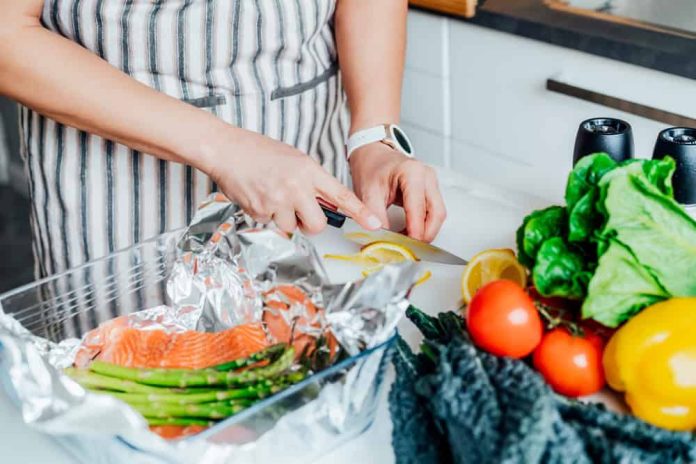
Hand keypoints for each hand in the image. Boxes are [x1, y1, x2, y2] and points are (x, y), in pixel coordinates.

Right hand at [203, 127, 381, 234]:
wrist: (226, 150)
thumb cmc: (260, 152)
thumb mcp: (295, 159)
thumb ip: (312, 181)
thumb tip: (325, 203)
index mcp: (309, 171)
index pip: (340, 195)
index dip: (360, 211)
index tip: (375, 223)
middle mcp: (296, 187)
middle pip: (317, 225)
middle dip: (310, 224)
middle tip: (299, 211)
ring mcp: (277, 201)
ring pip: (291, 227)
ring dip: (284, 219)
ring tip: (272, 196)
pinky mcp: (260, 211)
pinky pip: (271, 224)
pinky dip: (266, 215)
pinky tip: (259, 196)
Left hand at [349, 142, 445, 241]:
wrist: (372, 155)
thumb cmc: (371, 167)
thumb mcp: (367, 193)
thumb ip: (375, 216)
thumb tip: (382, 237)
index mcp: (412, 172)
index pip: (419, 208)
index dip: (415, 230)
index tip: (408, 245)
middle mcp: (427, 176)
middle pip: (436, 213)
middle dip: (425, 234)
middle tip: (410, 247)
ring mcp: (431, 182)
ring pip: (438, 214)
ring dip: (425, 230)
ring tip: (407, 240)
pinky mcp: (430, 190)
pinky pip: (433, 211)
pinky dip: (424, 224)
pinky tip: (410, 232)